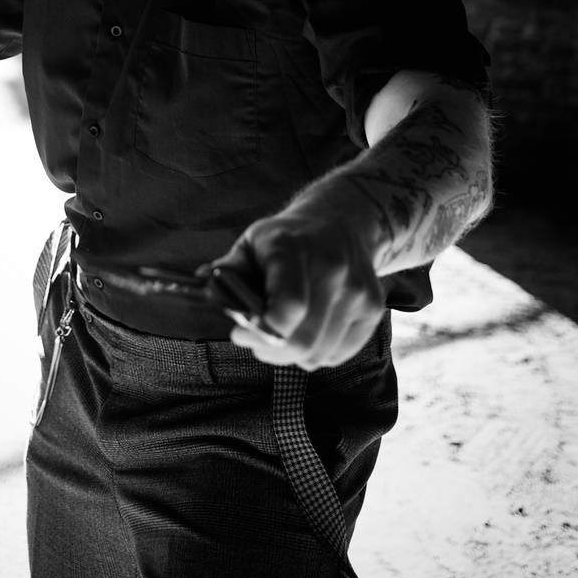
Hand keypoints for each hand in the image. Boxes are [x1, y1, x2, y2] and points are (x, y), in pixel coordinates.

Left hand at [212, 208, 385, 369]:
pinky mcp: (373, 307)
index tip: (239, 331)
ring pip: (319, 354)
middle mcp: (332, 268)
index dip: (261, 332)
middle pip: (303, 340)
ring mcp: (357, 289)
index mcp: (294, 249)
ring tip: (281, 331)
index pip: (287, 309)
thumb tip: (204, 280)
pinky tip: (307, 329)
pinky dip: (317, 353)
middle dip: (270, 350)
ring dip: (293, 354)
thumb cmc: (286, 239)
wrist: (341, 222)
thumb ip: (229, 269)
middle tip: (255, 341)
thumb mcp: (252, 243)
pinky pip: (338, 355)